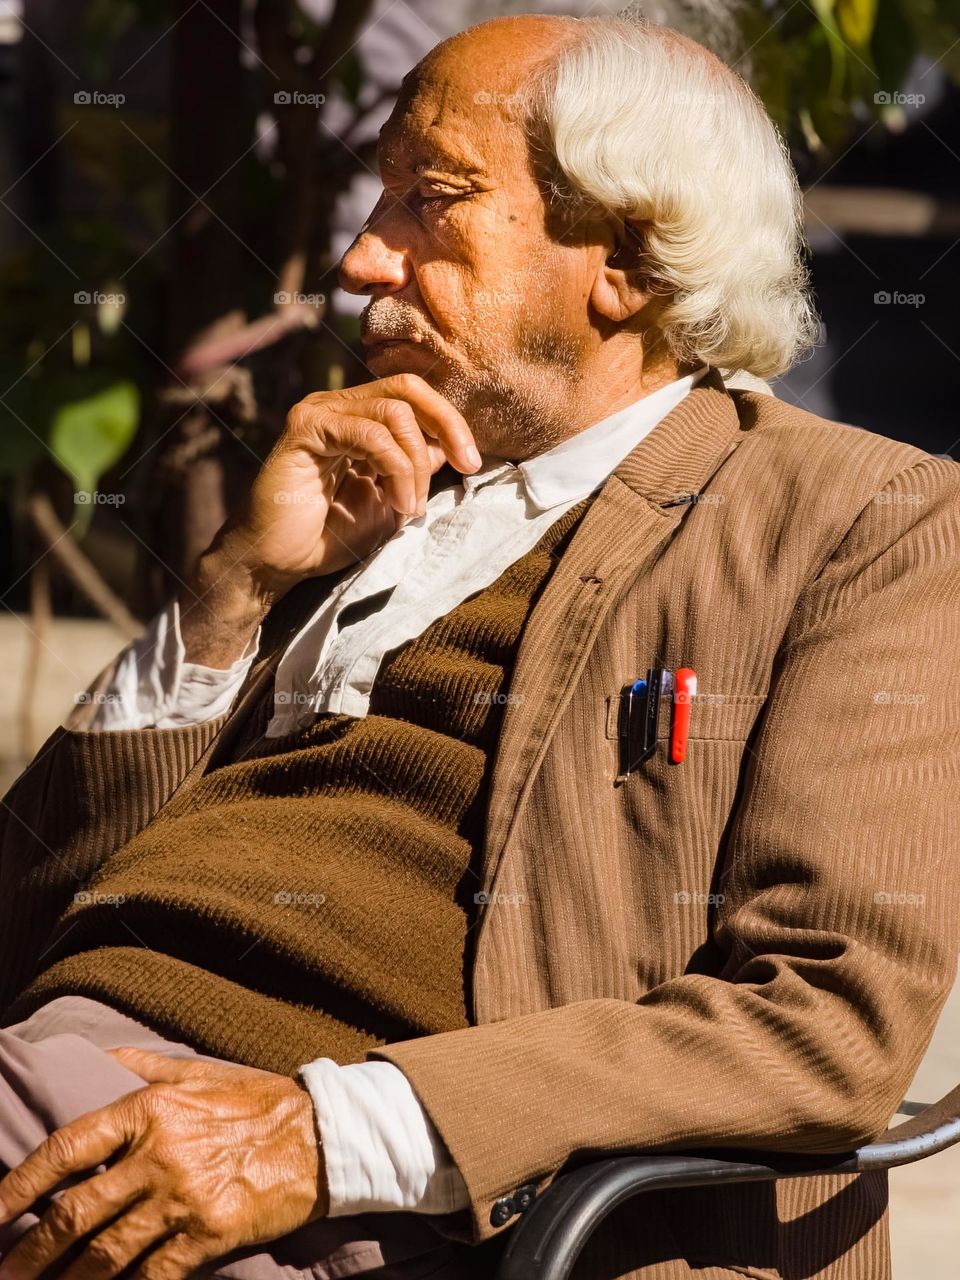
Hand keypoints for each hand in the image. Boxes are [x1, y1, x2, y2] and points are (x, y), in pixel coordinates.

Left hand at [0, 1048, 327, 1279]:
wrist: (320, 1134)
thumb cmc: (256, 1102)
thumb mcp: (198, 1072)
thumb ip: (144, 1066)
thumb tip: (101, 1054)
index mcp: (149, 1108)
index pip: (67, 1148)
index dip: (18, 1184)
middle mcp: (160, 1153)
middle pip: (75, 1212)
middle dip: (30, 1251)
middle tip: (6, 1273)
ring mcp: (183, 1197)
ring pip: (105, 1253)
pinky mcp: (208, 1233)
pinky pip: (151, 1275)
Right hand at [178, 372, 480, 665]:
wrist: (277, 563)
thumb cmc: (328, 536)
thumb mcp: (388, 501)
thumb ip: (414, 471)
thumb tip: (446, 447)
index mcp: (356, 417)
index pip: (413, 396)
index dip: (449, 423)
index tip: (471, 463)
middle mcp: (337, 406)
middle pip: (408, 389)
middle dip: (447, 425)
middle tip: (466, 465)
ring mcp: (319, 412)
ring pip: (393, 413)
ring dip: (415, 464)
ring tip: (410, 507)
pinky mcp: (305, 429)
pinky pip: (369, 435)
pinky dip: (394, 469)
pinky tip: (396, 503)